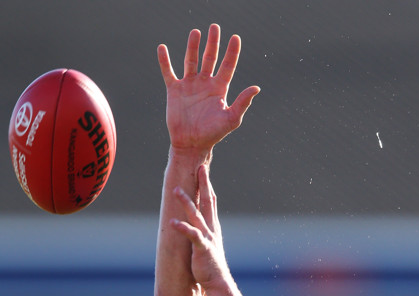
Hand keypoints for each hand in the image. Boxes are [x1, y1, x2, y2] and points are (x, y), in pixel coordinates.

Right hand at [157, 24, 259, 155]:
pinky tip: (162, 48)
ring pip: (191, 60)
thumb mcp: (231, 119)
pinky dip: (165, 61)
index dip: (232, 52)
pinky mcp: (174, 90)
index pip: (227, 66)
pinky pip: (169, 72)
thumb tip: (256, 88)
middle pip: (210, 58)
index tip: (235, 37)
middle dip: (213, 43)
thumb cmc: (213, 134)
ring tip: (196, 32)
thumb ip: (242, 102)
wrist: (192, 144)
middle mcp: (205, 84)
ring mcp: (189, 85)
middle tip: (215, 27)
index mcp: (220, 89)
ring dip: (193, 46)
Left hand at [170, 166, 228, 287]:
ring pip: (196, 215)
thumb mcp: (208, 246)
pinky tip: (173, 222)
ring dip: (186, 202)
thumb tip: (197, 228)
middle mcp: (211, 229)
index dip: (207, 185)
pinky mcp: (202, 248)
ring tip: (175, 190)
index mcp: (213, 227)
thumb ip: (203, 234)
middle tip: (201, 167)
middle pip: (207, 202)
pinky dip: (182, 228)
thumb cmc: (211, 266)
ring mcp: (207, 237)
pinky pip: (191, 235)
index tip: (204, 170)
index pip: (210, 202)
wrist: (219, 283)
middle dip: (204, 184)